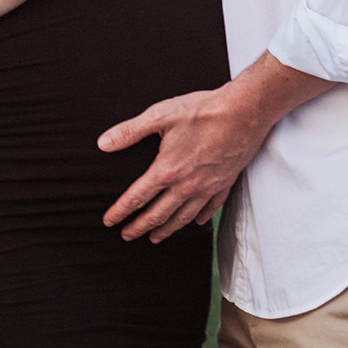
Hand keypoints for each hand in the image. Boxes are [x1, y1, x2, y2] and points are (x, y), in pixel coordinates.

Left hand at [97, 85, 266, 243]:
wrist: (244, 112)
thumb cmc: (203, 111)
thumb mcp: (160, 115)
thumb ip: (130, 131)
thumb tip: (104, 143)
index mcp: (166, 170)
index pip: (137, 198)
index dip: (120, 211)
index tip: (109, 221)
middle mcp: (185, 186)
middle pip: (157, 215)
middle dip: (139, 227)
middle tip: (127, 235)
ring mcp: (206, 188)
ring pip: (182, 218)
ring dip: (166, 230)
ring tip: (155, 237)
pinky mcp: (224, 184)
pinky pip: (209, 210)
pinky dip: (199, 219)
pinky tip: (195, 223)